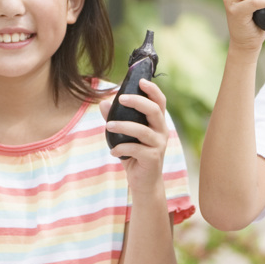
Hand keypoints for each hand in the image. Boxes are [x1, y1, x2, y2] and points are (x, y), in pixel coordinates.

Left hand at [100, 78, 168, 196]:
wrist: (143, 182)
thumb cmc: (134, 155)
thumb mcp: (124, 135)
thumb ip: (115, 119)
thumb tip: (103, 103)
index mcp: (157, 122)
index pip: (160, 101)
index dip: (152, 90)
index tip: (141, 81)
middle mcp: (161, 131)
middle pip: (154, 110)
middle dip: (138, 102)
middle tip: (121, 98)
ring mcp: (159, 145)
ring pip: (142, 130)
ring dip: (123, 126)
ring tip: (108, 126)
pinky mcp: (153, 158)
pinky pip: (136, 149)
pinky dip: (121, 148)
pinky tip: (113, 151)